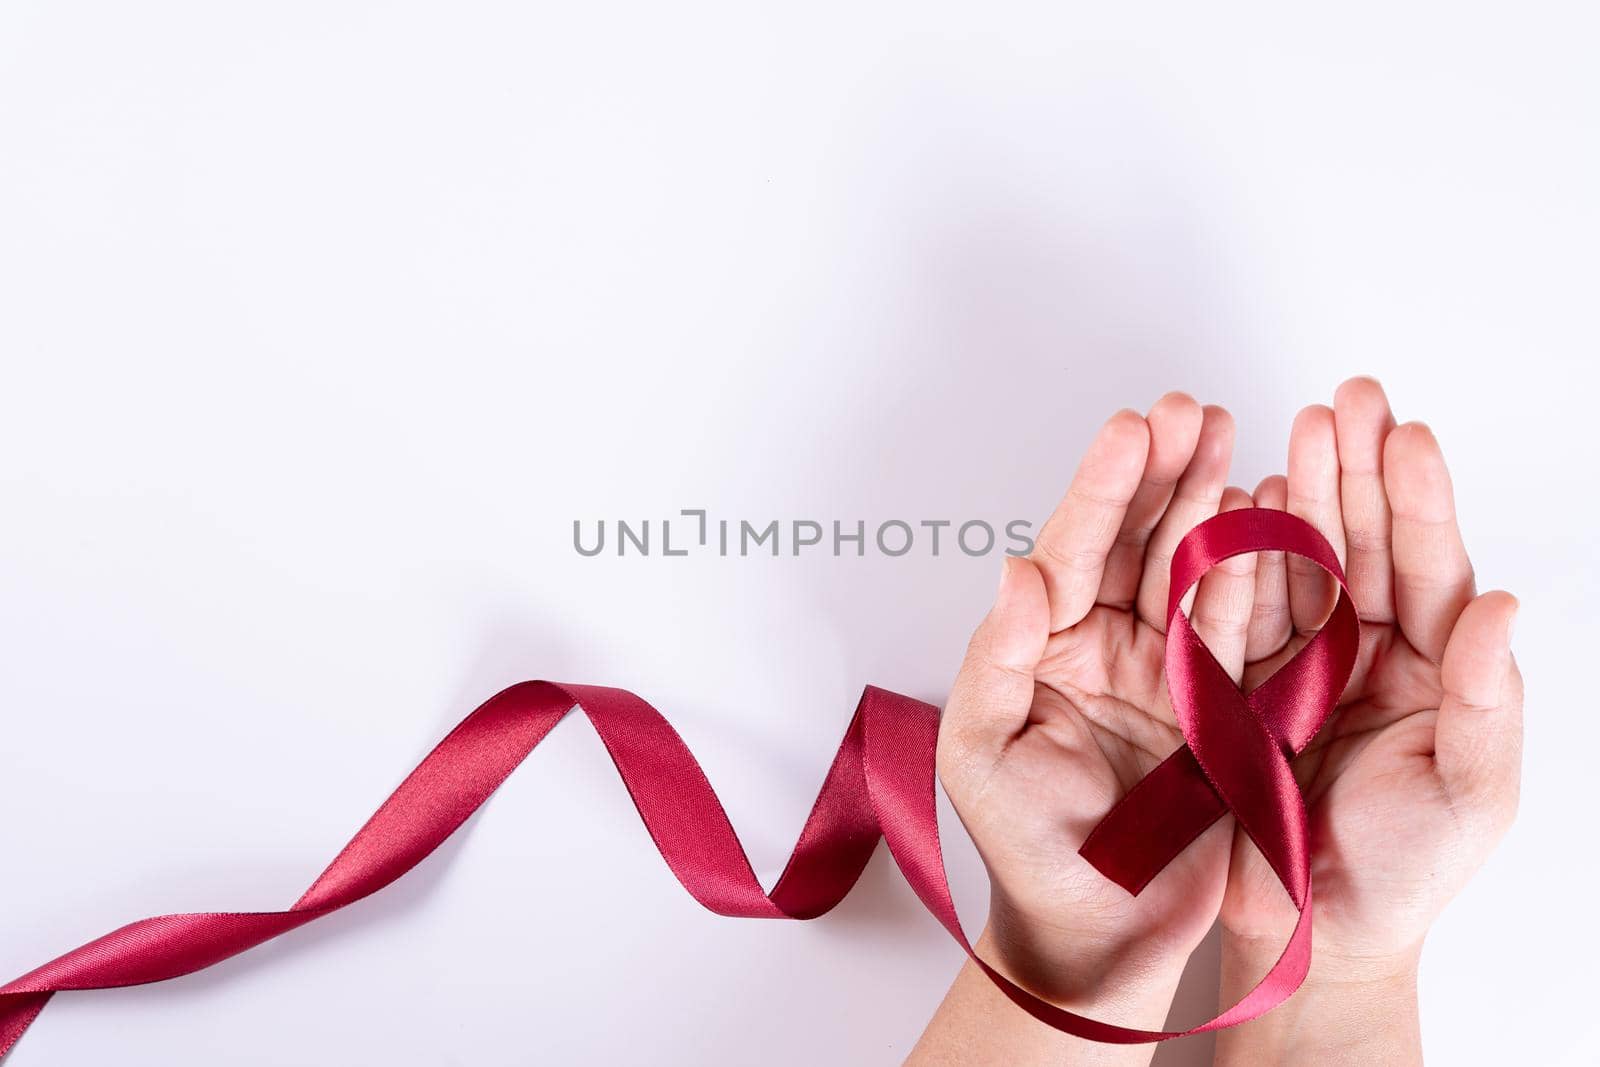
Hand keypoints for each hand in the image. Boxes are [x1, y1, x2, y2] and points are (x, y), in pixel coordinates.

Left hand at [913, 394, 1252, 1063]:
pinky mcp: (1222, 704)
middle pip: (1137, 541)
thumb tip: (1016, 569)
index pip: (1072, 550)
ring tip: (1234, 444)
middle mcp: (1107, 646)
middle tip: (1191, 411)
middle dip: (1164, 474)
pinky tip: (1275, 520)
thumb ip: (998, 658)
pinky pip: (1244, 631)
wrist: (1100, 932)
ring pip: (1193, 571)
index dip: (1103, 487)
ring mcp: (1167, 671)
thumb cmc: (1027, 847)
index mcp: (1045, 646)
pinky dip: (1261, 577)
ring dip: (1213, 507)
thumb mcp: (984, 751)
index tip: (1132, 428)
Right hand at [1216, 377, 1521, 1063]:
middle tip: (1347, 399)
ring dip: (1300, 491)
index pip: (1430, 567)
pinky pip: (1238, 610)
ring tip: (1297, 427)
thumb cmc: (1403, 874)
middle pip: (1364, 542)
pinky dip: (1239, 554)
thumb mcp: (1471, 795)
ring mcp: (1300, 663)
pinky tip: (1245, 502)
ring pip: (1301, 560)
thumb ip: (1489, 700)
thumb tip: (1501, 604)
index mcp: (1433, 669)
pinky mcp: (1237, 684)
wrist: (1311, 935)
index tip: (1406, 435)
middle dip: (1355, 466)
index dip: (1418, 498)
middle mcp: (1367, 653)